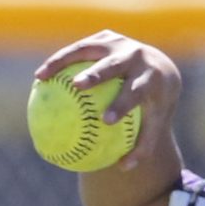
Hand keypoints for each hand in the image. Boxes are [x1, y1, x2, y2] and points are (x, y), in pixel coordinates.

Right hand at [34, 30, 181, 170]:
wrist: (162, 68)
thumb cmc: (155, 104)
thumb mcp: (156, 123)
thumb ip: (143, 146)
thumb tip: (123, 168)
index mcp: (152, 79)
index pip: (136, 92)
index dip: (122, 104)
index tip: (106, 120)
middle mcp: (137, 57)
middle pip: (114, 65)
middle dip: (96, 73)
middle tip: (77, 85)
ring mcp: (121, 43)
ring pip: (88, 49)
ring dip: (63, 60)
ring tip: (42, 76)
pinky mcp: (107, 37)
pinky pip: (80, 48)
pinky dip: (61, 59)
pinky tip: (42, 74)